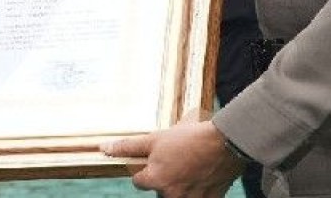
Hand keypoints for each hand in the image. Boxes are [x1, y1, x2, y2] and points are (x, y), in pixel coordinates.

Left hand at [101, 119, 243, 197]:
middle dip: (165, 178)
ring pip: (179, 196)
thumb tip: (104, 149)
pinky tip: (204, 174)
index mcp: (155, 180)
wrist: (225, 142)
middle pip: (160, 190)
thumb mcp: (155, 138)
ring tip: (191, 167)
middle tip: (176, 161)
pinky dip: (200, 189)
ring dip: (182, 185)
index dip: (145, 169)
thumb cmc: (188, 139)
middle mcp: (171, 195)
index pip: (138, 182)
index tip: (156, 159)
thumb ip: (128, 147)